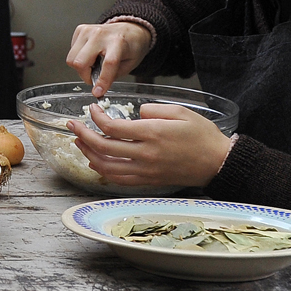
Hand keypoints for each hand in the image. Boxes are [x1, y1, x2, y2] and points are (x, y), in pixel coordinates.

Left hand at [64, 103, 232, 187]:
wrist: (218, 163)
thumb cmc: (202, 136)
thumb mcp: (180, 112)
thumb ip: (154, 109)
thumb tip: (135, 114)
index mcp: (152, 134)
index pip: (112, 127)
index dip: (96, 117)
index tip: (92, 109)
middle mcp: (146, 154)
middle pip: (103, 147)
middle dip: (82, 135)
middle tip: (72, 125)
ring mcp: (146, 170)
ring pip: (106, 166)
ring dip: (88, 154)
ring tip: (79, 142)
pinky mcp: (149, 181)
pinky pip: (119, 179)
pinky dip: (103, 171)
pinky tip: (96, 162)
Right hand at [67, 20, 154, 97]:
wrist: (129, 29)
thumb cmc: (130, 46)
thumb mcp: (129, 64)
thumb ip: (112, 75)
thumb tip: (97, 87)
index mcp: (118, 42)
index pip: (108, 63)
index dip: (102, 81)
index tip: (98, 92)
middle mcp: (100, 34)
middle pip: (80, 62)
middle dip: (85, 76)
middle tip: (94, 77)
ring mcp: (88, 31)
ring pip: (72, 59)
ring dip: (81, 68)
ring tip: (93, 65)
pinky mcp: (80, 30)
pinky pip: (71, 52)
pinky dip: (78, 58)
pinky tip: (90, 55)